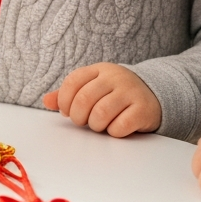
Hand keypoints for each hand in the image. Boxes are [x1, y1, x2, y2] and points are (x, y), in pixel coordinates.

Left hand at [42, 63, 161, 137]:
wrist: (154, 96)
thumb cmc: (116, 94)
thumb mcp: (93, 88)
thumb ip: (69, 95)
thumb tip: (46, 101)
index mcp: (99, 70)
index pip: (72, 81)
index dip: (64, 100)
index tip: (67, 111)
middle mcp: (115, 77)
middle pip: (84, 99)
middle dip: (78, 116)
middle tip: (83, 121)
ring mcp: (131, 92)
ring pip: (100, 114)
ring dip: (95, 125)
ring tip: (99, 125)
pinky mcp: (143, 109)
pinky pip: (119, 126)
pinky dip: (113, 132)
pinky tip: (116, 128)